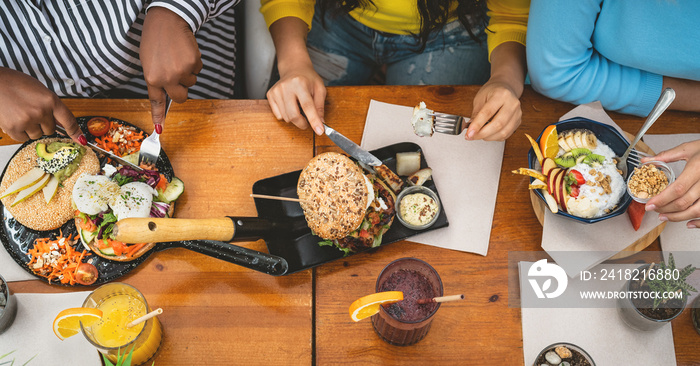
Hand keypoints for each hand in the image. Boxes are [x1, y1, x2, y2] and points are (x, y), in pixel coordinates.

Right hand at [0, 68, 84, 143]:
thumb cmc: (14, 83)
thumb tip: (60, 123)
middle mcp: (41, 111)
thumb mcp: (39, 90)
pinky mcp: (14, 127)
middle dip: (42, 124)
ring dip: (30, 129)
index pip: (68, 120)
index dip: (75, 132)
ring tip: (20, 114)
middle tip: (30, 112)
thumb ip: (50, 106)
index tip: (80, 140)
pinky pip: (23, 138)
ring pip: (37, 135)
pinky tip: (13, 119)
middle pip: (50, 130)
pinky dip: (19, 132)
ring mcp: (28, 120)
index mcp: (50, 100)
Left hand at [140, 7, 202, 131]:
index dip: (159, 117)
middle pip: (181, 97)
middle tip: (178, 76)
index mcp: (152, 78)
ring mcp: (181, 72)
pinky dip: (194, 62)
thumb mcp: (148, 62)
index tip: (160, 129)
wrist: (166, 21)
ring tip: (178, 57)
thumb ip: (156, 79)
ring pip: (191, 82)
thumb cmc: (155, 39)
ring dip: (187, 72)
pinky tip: (185, 52)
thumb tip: (167, 94)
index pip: (157, 102)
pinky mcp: (193, 63)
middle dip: (182, 90)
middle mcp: (167, 78)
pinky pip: (198, 70)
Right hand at [267, 63, 325, 134]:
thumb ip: (320, 106)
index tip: (319, 131)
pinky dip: (286, 115)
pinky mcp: (270, 95)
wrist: (294, 68)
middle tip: (308, 122)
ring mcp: (276, 91)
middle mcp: (286, 87)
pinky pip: (278, 115)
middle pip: (293, 115)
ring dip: (295, 118)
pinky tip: (290, 105)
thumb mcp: (320, 89)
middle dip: (303, 124)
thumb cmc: (308, 78)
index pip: (307, 106)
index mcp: (300, 83)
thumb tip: (321, 122)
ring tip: (299, 107)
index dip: (313, 120)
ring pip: (286, 117)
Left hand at [465, 80, 521, 140]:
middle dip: (482, 134)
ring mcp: (517, 113)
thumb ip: (475, 114)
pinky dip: (495, 137)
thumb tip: (470, 129)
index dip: (477, 125)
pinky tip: (488, 134)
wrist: (506, 88)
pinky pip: (506, 134)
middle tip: (471, 136)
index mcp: (501, 95)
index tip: (469, 133)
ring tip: (479, 135)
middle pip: (498, 124)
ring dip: (488, 137)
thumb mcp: (480, 98)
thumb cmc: (492, 92)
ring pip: (503, 132)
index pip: (488, 112)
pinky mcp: (518, 121)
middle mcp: (512, 104)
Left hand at [644, 140, 699, 227]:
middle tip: (654, 209)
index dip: (662, 199)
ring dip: (678, 217)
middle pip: (684, 202)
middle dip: (666, 209)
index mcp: (698, 168)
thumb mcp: (689, 148)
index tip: (650, 204)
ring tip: (665, 216)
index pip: (677, 189)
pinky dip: (699, 222)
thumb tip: (646, 161)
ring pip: (696, 211)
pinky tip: (688, 223)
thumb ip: (667, 155)